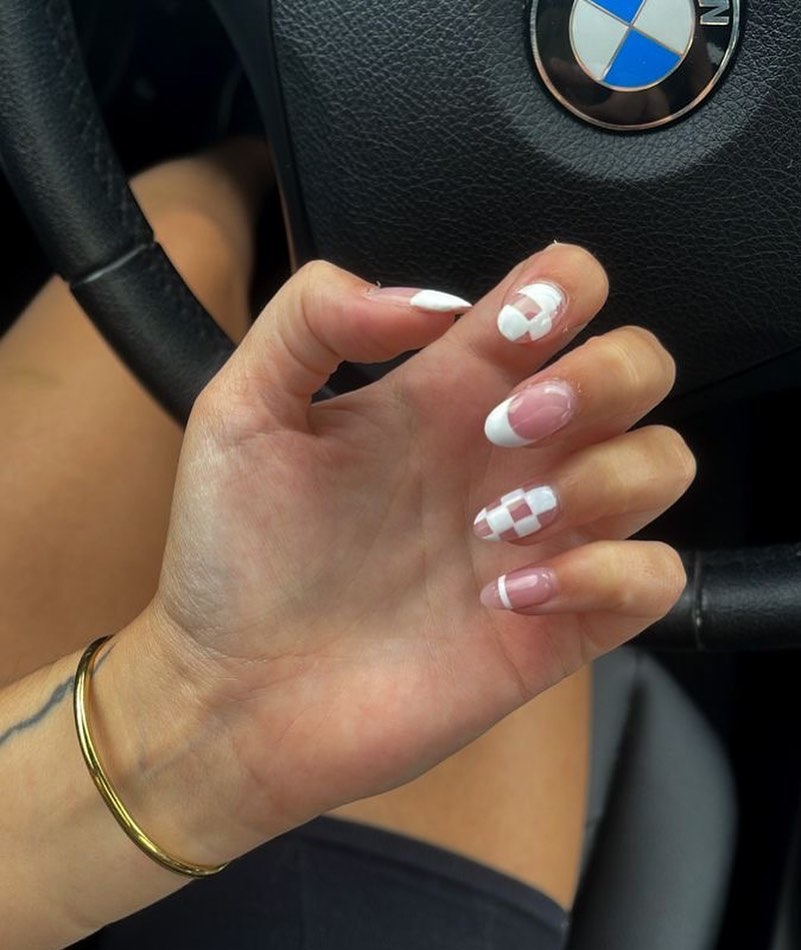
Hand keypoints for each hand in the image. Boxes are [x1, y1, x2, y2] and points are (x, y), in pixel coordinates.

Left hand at [152, 244, 692, 849]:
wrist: (234, 694)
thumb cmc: (232, 558)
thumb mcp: (240, 411)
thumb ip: (312, 316)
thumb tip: (428, 300)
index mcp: (446, 393)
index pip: (558, 298)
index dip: (564, 288)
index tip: (515, 328)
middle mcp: (506, 455)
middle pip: (639, 367)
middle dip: (602, 375)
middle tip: (510, 426)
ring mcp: (538, 539)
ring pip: (662, 463)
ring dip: (605, 477)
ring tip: (498, 523)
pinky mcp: (554, 626)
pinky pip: (651, 578)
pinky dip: (606, 575)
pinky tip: (511, 597)